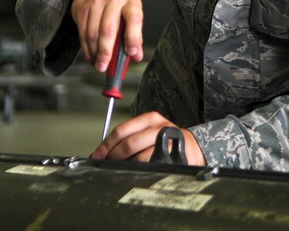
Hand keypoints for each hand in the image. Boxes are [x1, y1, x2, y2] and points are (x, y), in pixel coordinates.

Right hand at [71, 0, 143, 71]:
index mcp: (131, 1)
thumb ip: (135, 34)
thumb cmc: (117, 5)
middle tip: (104, 67)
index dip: (133, 38)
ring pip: (93, 33)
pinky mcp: (82, 8)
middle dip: (106, 52)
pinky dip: (86, 48)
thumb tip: (136, 56)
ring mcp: (96, 2)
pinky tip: (90, 55)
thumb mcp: (130, 14)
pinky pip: (83, 32)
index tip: (131, 53)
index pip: (134, 19)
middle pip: (108, 30)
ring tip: (98, 64)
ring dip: (94, 53)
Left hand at [90, 111, 205, 164]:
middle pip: (129, 143)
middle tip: (109, 164)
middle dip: (114, 157)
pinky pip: (152, 165)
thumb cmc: (165, 141)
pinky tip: (138, 170)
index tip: (97, 155)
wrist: (192, 147)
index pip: (121, 131)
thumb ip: (129, 139)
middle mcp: (158, 126)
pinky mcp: (173, 155)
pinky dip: (141, 170)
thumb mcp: (147, 133)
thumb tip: (104, 153)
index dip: (106, 145)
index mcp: (148, 118)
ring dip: (127, 165)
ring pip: (140, 156)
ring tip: (123, 168)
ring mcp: (166, 141)